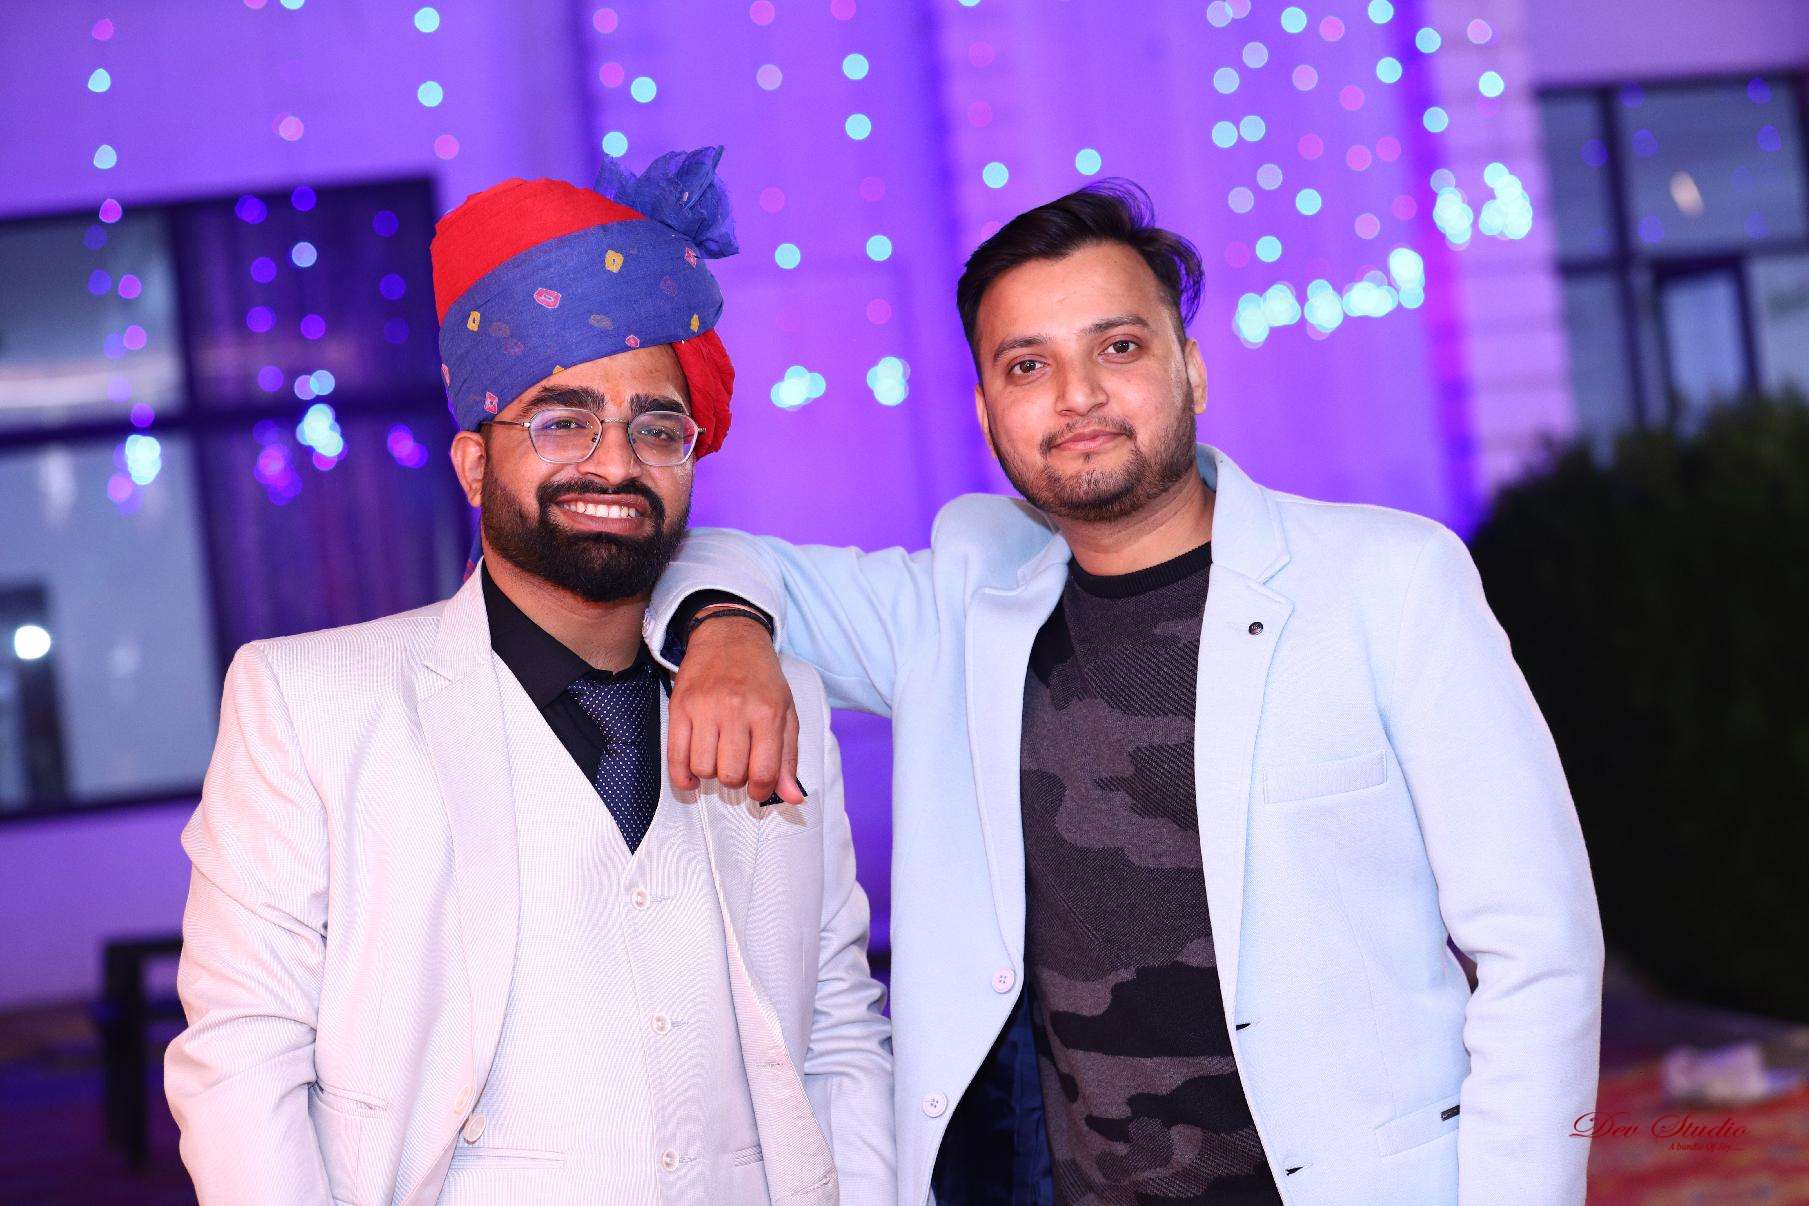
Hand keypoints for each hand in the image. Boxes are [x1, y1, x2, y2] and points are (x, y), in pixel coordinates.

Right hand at [667, 617, 804, 803]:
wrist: (729, 637)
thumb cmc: (762, 678)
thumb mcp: (786, 712)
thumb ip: (789, 758)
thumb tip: (792, 798)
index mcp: (768, 712)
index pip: (764, 772)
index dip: (761, 790)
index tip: (758, 788)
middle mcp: (736, 710)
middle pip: (730, 774)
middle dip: (736, 781)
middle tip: (738, 767)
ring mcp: (705, 708)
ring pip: (703, 769)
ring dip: (711, 775)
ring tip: (719, 760)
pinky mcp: (679, 707)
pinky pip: (675, 757)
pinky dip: (683, 777)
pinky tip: (693, 778)